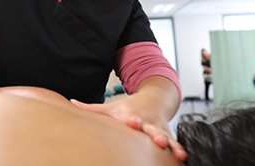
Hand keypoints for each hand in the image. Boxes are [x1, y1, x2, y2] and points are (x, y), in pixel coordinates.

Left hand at [70, 95, 186, 161]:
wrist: (154, 98)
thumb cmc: (128, 106)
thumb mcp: (110, 107)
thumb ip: (92, 109)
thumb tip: (71, 103)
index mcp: (130, 114)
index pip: (130, 117)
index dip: (131, 119)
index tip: (132, 121)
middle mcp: (146, 120)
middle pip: (150, 127)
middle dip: (154, 133)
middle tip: (157, 140)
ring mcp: (157, 127)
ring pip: (164, 136)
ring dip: (169, 143)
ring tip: (176, 152)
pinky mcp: (166, 133)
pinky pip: (174, 142)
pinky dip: (178, 149)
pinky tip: (183, 157)